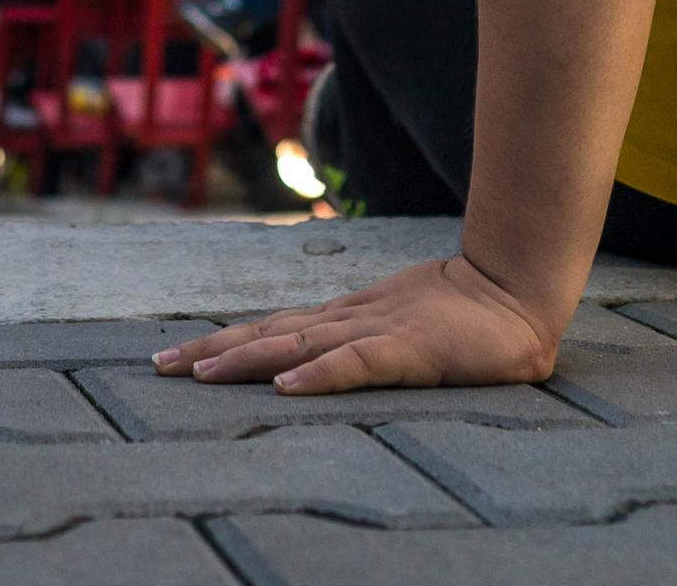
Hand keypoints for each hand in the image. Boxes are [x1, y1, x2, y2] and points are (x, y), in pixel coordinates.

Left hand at [152, 255, 560, 393]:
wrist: (519, 290)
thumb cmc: (467, 318)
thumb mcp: (404, 330)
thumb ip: (370, 346)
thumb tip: (322, 362)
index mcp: (346, 320)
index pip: (272, 330)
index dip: (224, 341)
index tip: (176, 356)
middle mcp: (348, 322)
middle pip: (268, 335)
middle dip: (212, 351)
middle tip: (157, 366)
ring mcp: (375, 332)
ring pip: (296, 346)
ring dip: (245, 360)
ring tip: (199, 375)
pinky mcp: (407, 351)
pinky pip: (354, 364)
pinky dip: (318, 375)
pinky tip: (285, 387)